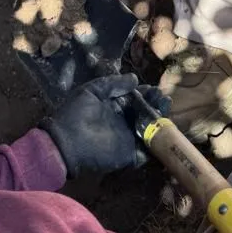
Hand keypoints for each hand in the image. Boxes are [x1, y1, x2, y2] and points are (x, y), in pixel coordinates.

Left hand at [41, 74, 168, 177]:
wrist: (66, 143)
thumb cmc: (76, 114)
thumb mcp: (92, 91)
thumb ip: (113, 84)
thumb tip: (135, 78)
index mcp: (114, 105)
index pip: (136, 97)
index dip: (146, 93)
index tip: (155, 89)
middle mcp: (123, 121)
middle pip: (145, 112)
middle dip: (156, 104)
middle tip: (163, 99)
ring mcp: (127, 138)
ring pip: (149, 129)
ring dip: (160, 121)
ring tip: (165, 112)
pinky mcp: (129, 154)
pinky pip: (147, 151)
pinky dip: (157, 145)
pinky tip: (165, 134)